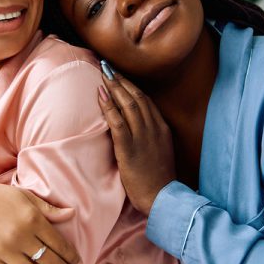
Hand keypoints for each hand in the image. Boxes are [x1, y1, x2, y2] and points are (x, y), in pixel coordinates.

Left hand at [97, 67, 175, 214]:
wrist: (162, 197)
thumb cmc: (159, 180)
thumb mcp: (161, 153)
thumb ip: (153, 138)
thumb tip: (139, 129)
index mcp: (162, 129)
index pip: (146, 100)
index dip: (131, 86)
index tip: (120, 75)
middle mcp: (154, 128)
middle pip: (136, 97)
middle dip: (121, 80)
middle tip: (108, 66)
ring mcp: (143, 137)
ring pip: (128, 104)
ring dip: (114, 87)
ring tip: (103, 73)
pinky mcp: (130, 148)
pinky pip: (118, 122)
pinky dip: (109, 106)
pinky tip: (100, 94)